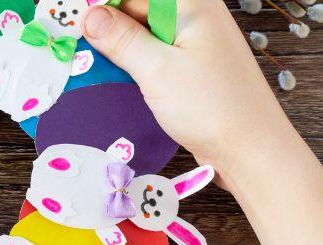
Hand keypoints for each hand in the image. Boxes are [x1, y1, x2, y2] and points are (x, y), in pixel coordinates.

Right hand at [82, 1, 297, 181]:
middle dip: (105, 25)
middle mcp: (196, 17)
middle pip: (138, 9)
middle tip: (70, 43)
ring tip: (84, 61)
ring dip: (115, 47)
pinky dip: (131, 63)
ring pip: (143, 34)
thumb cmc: (212, 107)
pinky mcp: (193, 67)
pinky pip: (154, 55)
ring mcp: (196, 43)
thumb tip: (90, 15)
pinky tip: (111, 75)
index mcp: (192, 5)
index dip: (103, 6)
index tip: (72, 18)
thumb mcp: (157, 69)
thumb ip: (121, 38)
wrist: (252, 151)